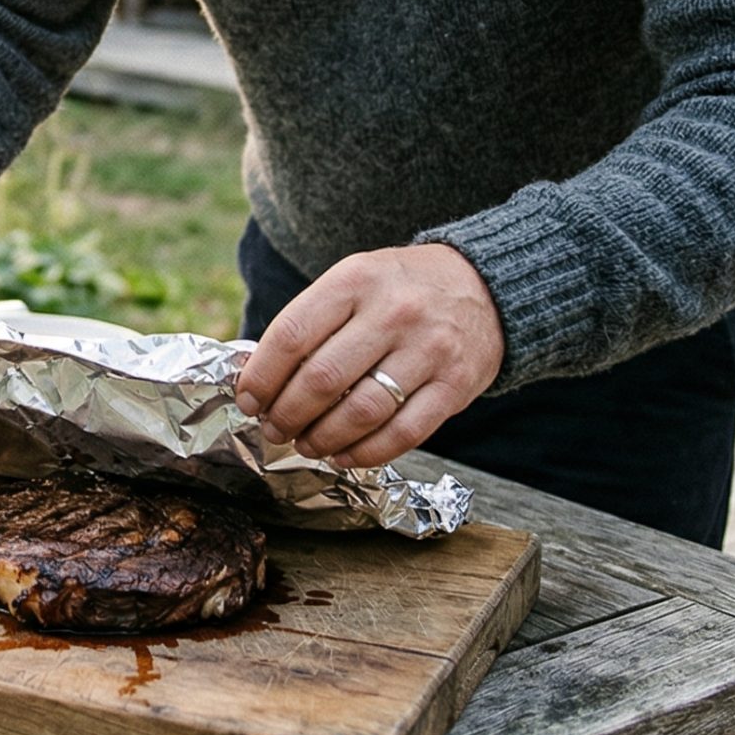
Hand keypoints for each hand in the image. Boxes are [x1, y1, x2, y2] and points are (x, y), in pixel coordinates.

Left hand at [234, 244, 504, 468]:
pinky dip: (367, 452)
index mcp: (356, 280)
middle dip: (287, 414)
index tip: (249, 400)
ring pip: (361, 411)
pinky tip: (344, 455)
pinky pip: (404, 432)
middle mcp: (394, 312)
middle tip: (274, 428)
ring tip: (306, 444)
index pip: (293, 335)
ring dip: (323, 438)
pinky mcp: (456, 385)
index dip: (262, 376)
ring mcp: (429, 349)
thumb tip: (260, 378)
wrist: (485, 287)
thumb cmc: (400, 289)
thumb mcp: (354, 280)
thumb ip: (313, 321)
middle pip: (323, 379)